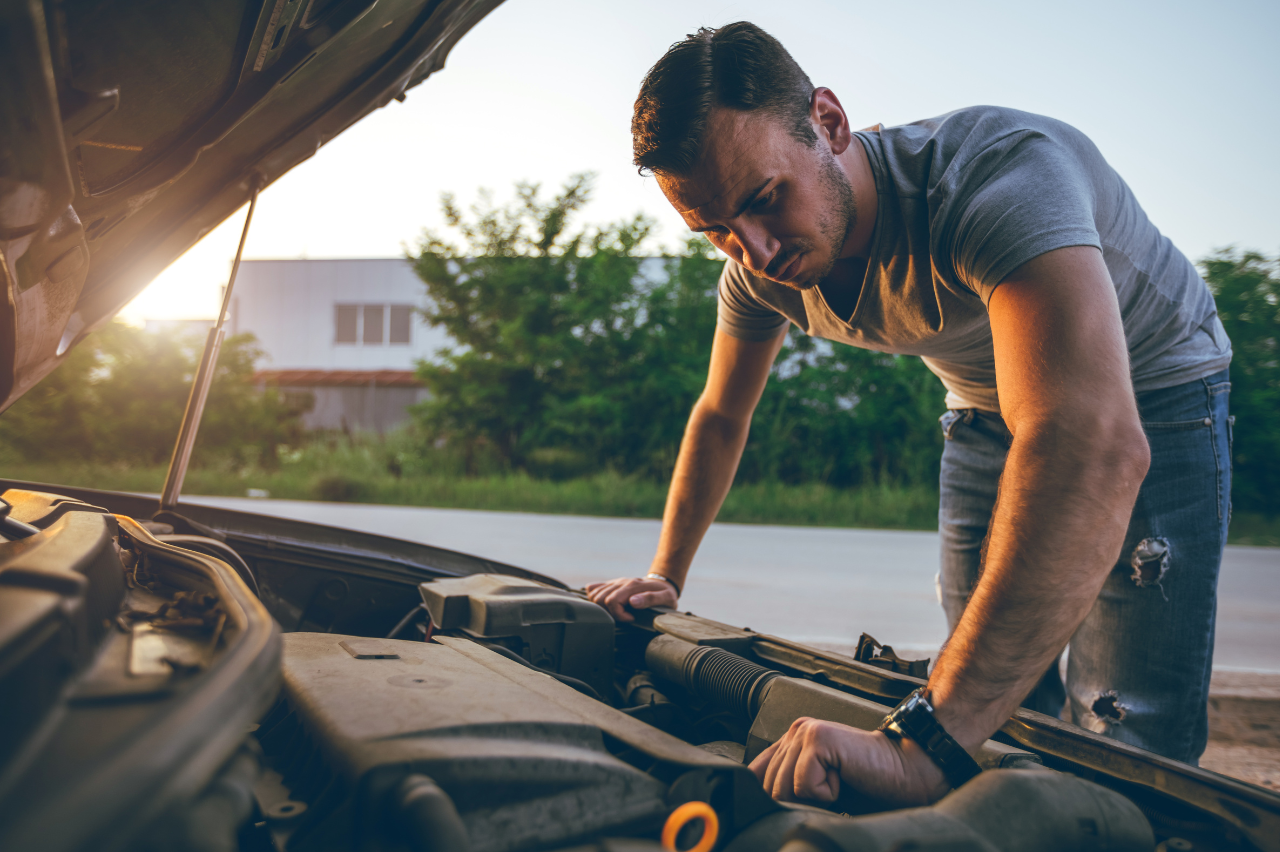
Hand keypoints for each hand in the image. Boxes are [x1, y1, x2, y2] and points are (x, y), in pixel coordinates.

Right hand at [584, 576, 677, 621]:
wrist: (664, 582)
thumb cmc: (666, 593)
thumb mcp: (666, 597)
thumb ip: (650, 598)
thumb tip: (633, 602)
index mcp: (633, 586)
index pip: (612, 601)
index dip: (619, 615)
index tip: (632, 619)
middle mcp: (622, 582)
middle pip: (600, 598)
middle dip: (609, 612)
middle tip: (625, 616)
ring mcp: (616, 583)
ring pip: (595, 594)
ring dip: (602, 606)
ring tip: (618, 612)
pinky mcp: (613, 584)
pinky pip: (594, 588)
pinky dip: (595, 597)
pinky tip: (607, 604)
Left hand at [748, 718, 949, 808]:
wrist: (908, 773)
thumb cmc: (870, 786)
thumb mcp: (820, 792)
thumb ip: (791, 790)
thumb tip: (762, 812)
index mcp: (792, 742)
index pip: (756, 775)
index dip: (770, 799)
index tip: (801, 806)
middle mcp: (795, 732)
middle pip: (769, 787)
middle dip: (798, 803)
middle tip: (832, 796)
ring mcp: (805, 731)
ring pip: (783, 788)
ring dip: (814, 800)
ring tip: (840, 786)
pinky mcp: (819, 738)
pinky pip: (804, 785)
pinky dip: (827, 794)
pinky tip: (846, 779)